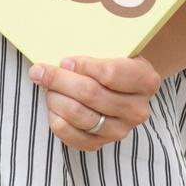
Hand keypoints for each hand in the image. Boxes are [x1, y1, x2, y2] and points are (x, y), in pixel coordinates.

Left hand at [30, 55, 160, 150]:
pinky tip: (53, 103)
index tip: (64, 60)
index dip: (83, 66)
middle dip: (59, 80)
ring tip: (47, 85)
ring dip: (55, 97)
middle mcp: (137, 109)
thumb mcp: (111, 46)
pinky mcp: (99, 143)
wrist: (117, 86)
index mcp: (146, 80)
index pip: (110, 74)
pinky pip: (69, 134)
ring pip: (77, 114)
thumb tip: (69, 50)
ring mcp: (120, 130)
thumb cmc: (109, 61)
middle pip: (90, 94)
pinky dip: (54, 116)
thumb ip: (97, 42)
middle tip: (40, 70)